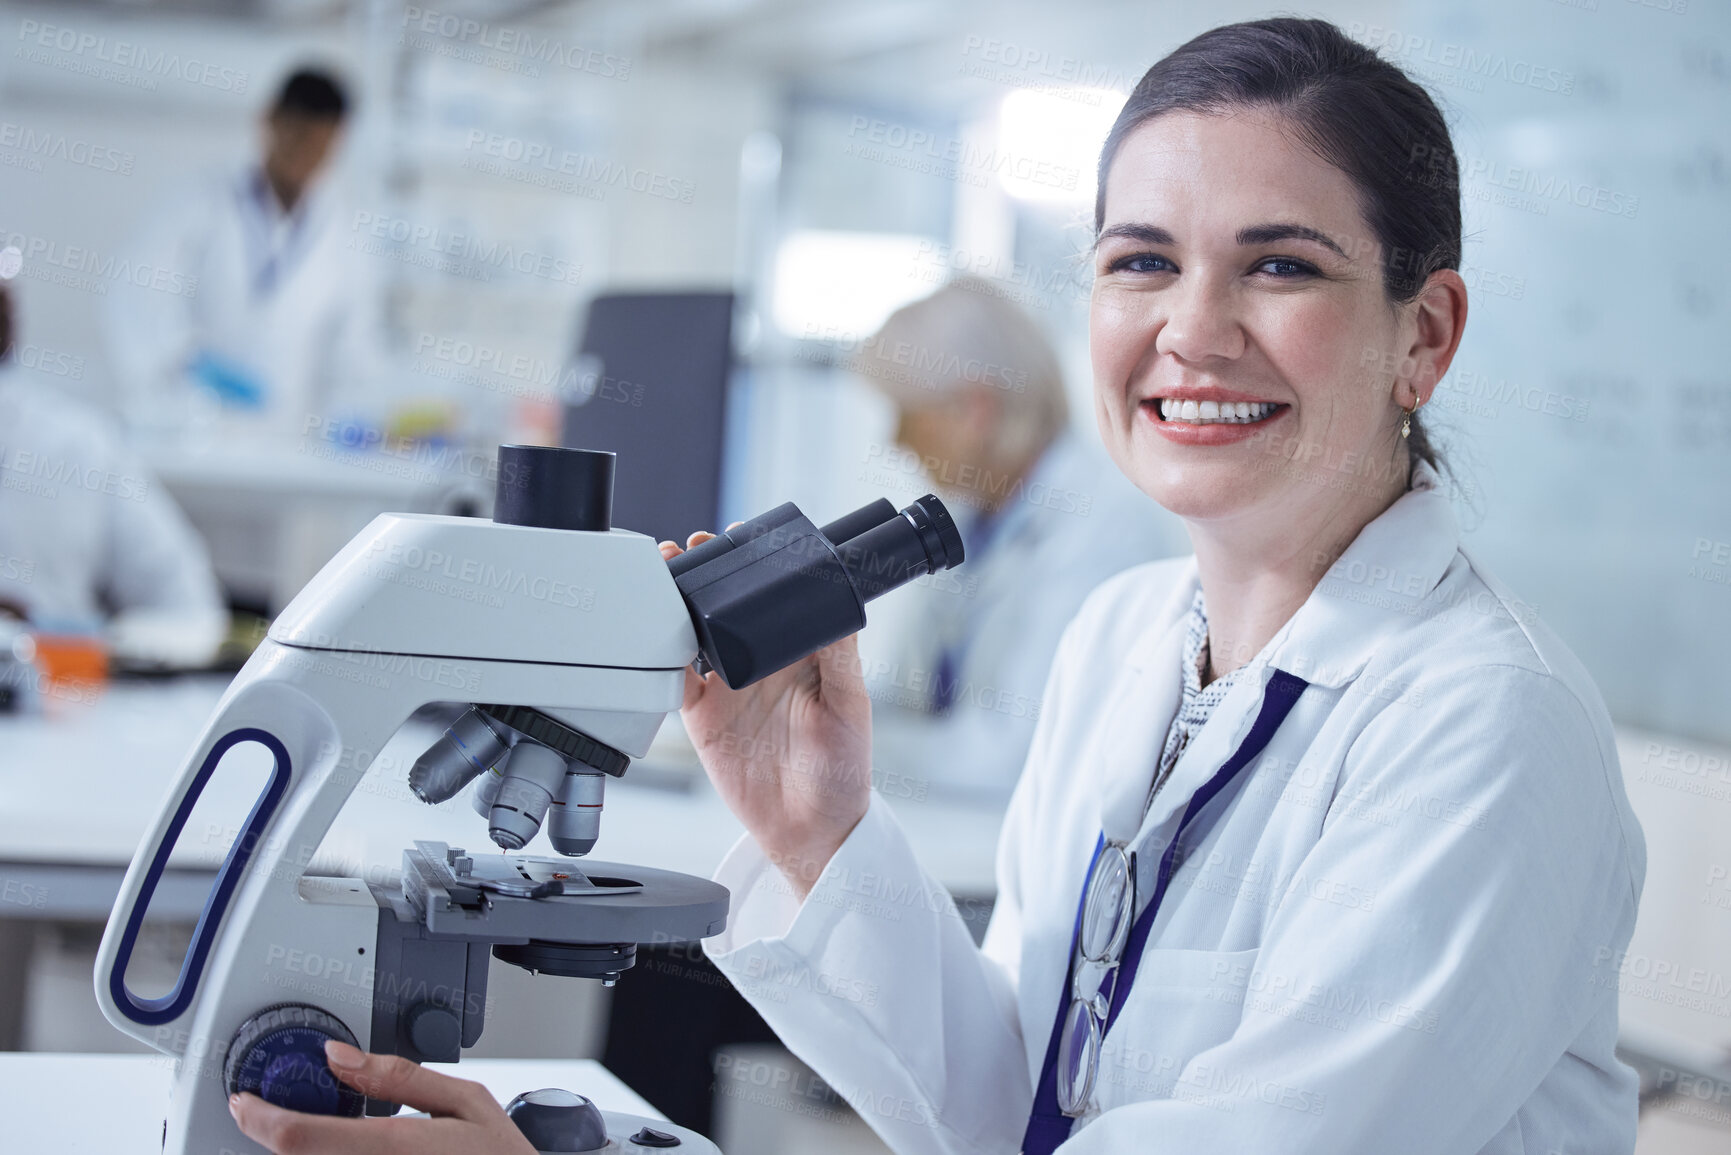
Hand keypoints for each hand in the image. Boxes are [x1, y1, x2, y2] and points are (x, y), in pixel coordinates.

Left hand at [229, 1039, 536, 1154]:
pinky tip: (342, 1150)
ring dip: (301, 1149)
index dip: (258, 1117)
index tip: (245, 1101)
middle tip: (280, 1110)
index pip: (297, 1137)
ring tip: (317, 1131)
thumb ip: (397, 1076)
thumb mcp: (466, 1101)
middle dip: (277, 1134)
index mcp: (393, 1148)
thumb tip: (339, 1056)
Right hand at [661, 530, 873, 898]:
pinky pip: (675, 681)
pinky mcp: (702, 717)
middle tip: (691, 549)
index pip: (773, 598)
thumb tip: (836, 602)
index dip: (754, 568)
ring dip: (678, 606)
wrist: (812, 830)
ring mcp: (728, 688)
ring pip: (695, 635)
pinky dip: (661, 658)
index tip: (739, 540)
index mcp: (799, 653)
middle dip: (706, 576)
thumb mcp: (850, 706)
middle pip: (726, 608)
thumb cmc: (843, 771)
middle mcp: (760, 664)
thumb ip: (840, 657)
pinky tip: (653, 637)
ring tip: (665, 578)